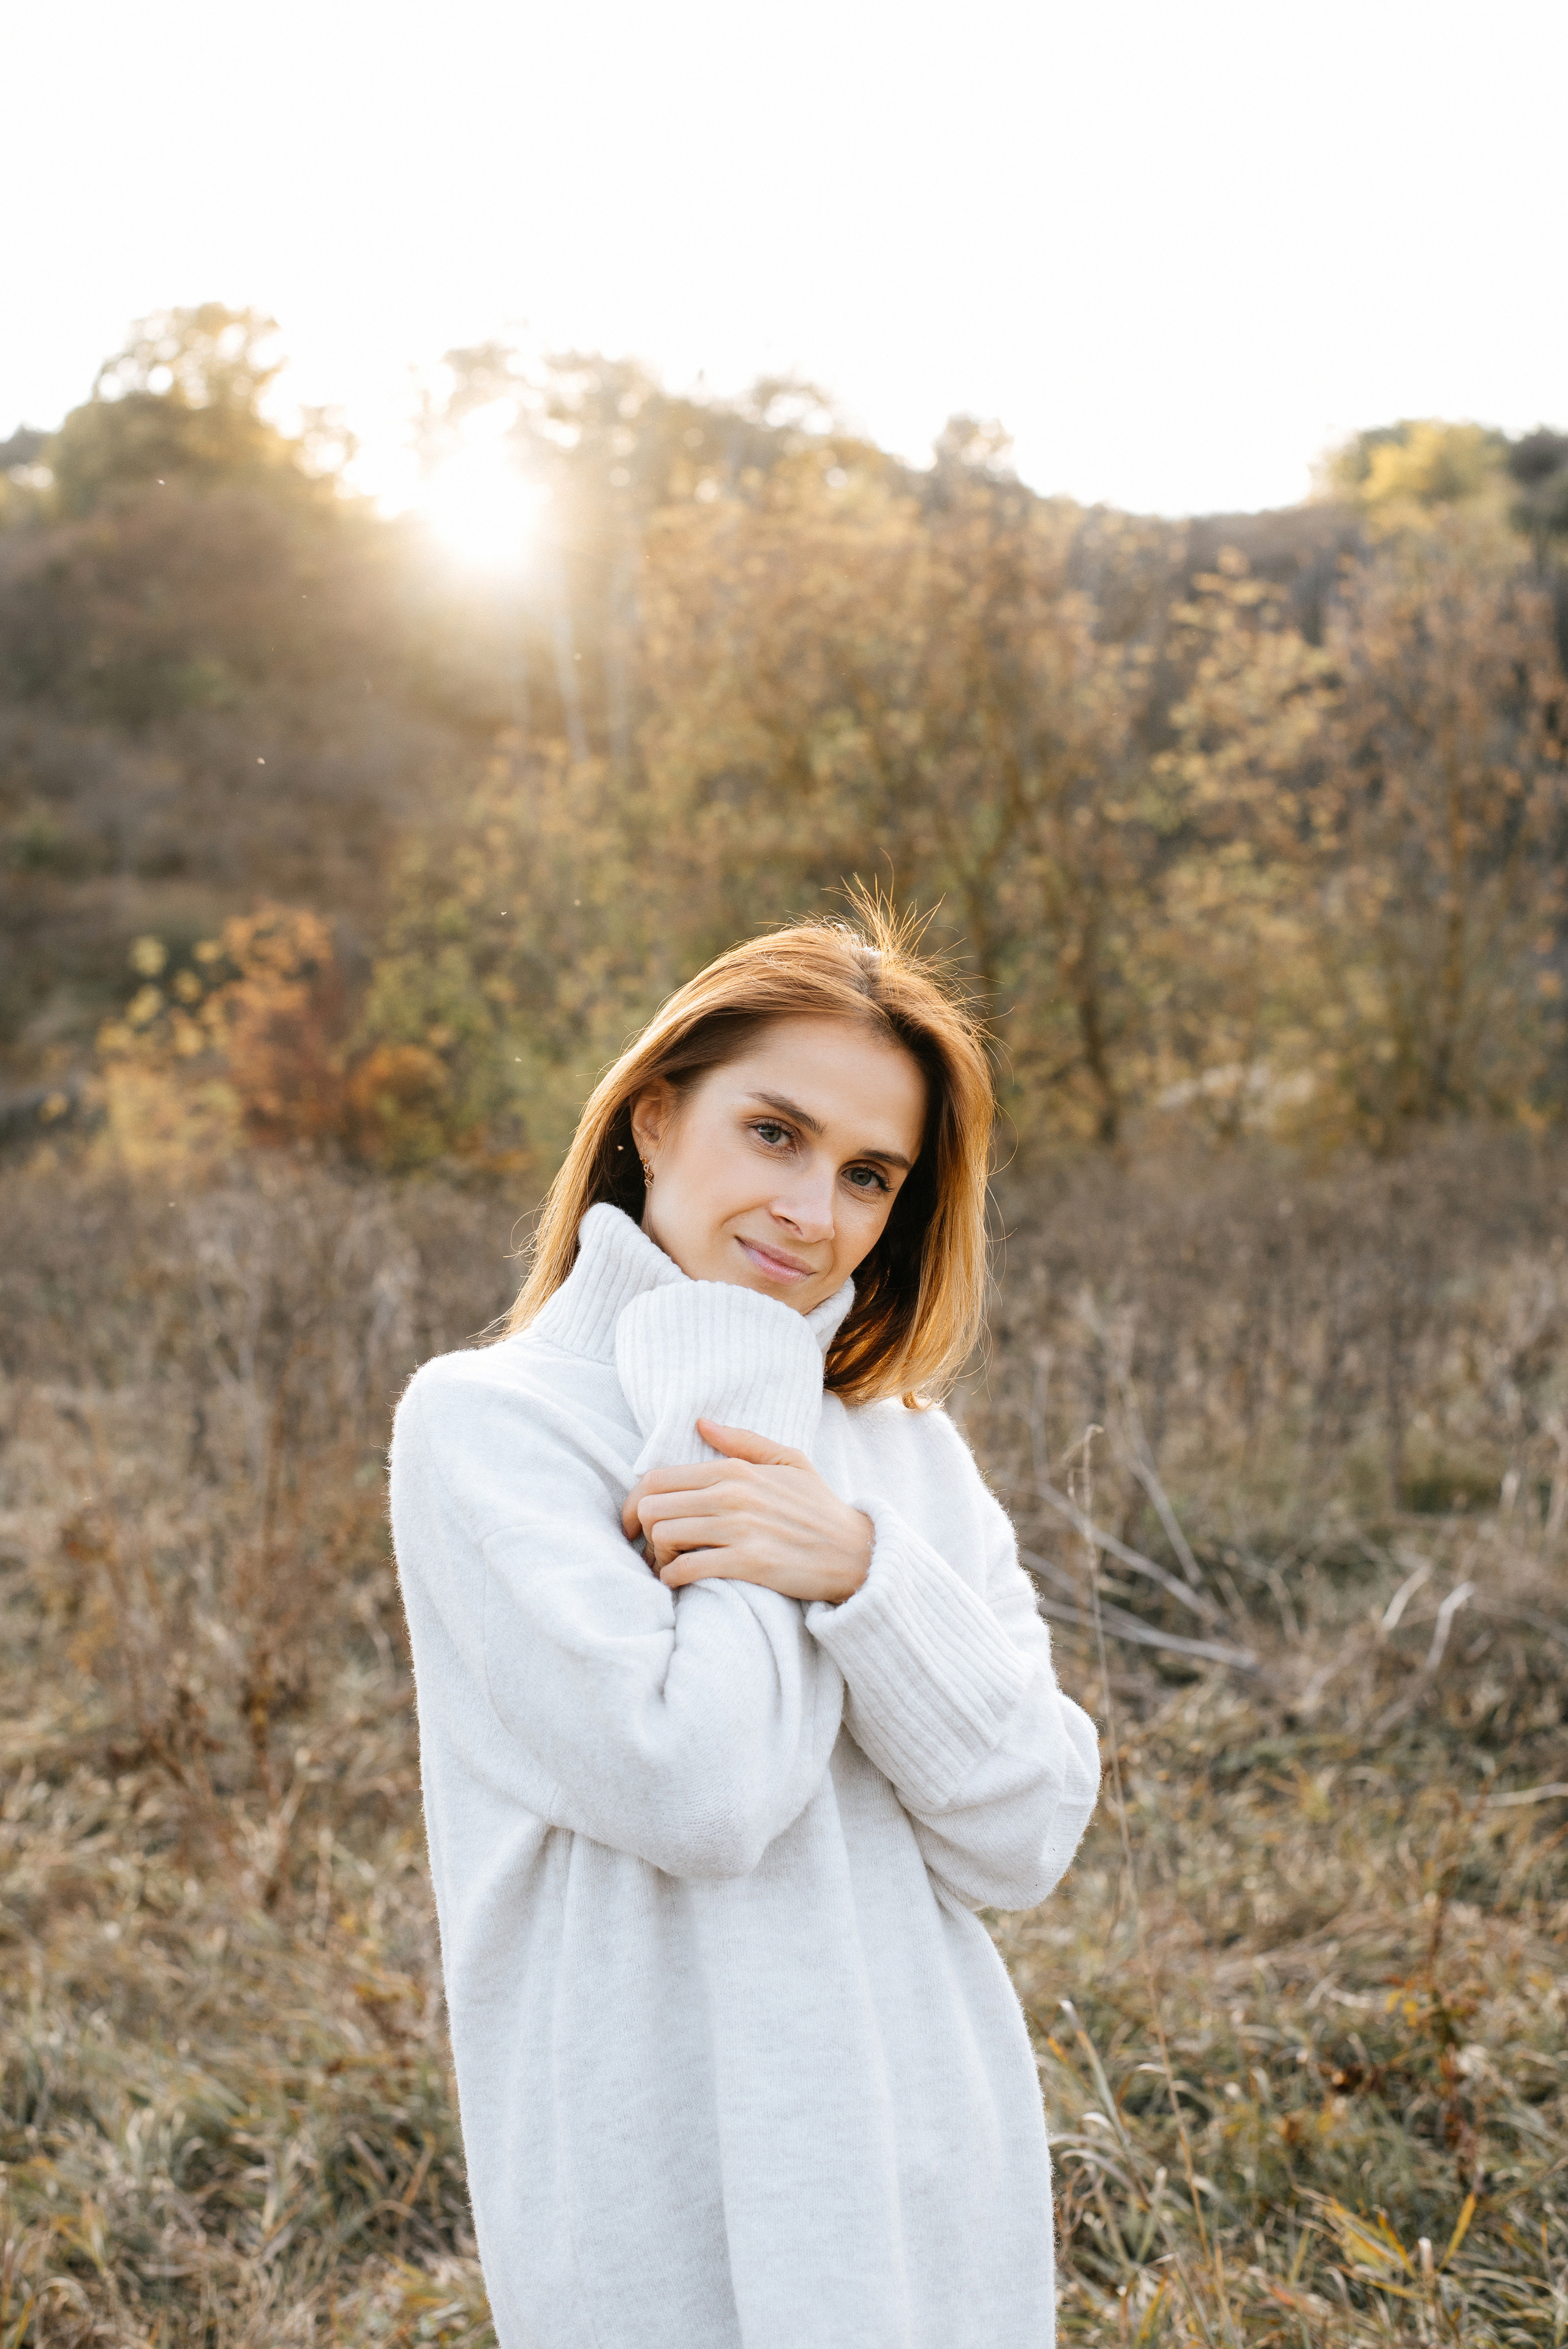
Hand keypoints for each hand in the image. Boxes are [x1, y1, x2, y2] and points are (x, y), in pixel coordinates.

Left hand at [621, 1419, 872, 1604]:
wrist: (857, 1553)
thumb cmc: (820, 1509)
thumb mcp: (789, 1461)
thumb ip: (742, 1441)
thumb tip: (701, 1423)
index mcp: (735, 1469)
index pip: (657, 1478)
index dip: (634, 1503)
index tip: (635, 1523)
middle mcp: (733, 1495)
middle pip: (651, 1507)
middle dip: (642, 1531)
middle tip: (651, 1548)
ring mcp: (740, 1529)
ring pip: (663, 1536)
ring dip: (657, 1557)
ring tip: (669, 1566)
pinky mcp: (749, 1563)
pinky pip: (686, 1570)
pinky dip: (673, 1579)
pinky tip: (680, 1582)